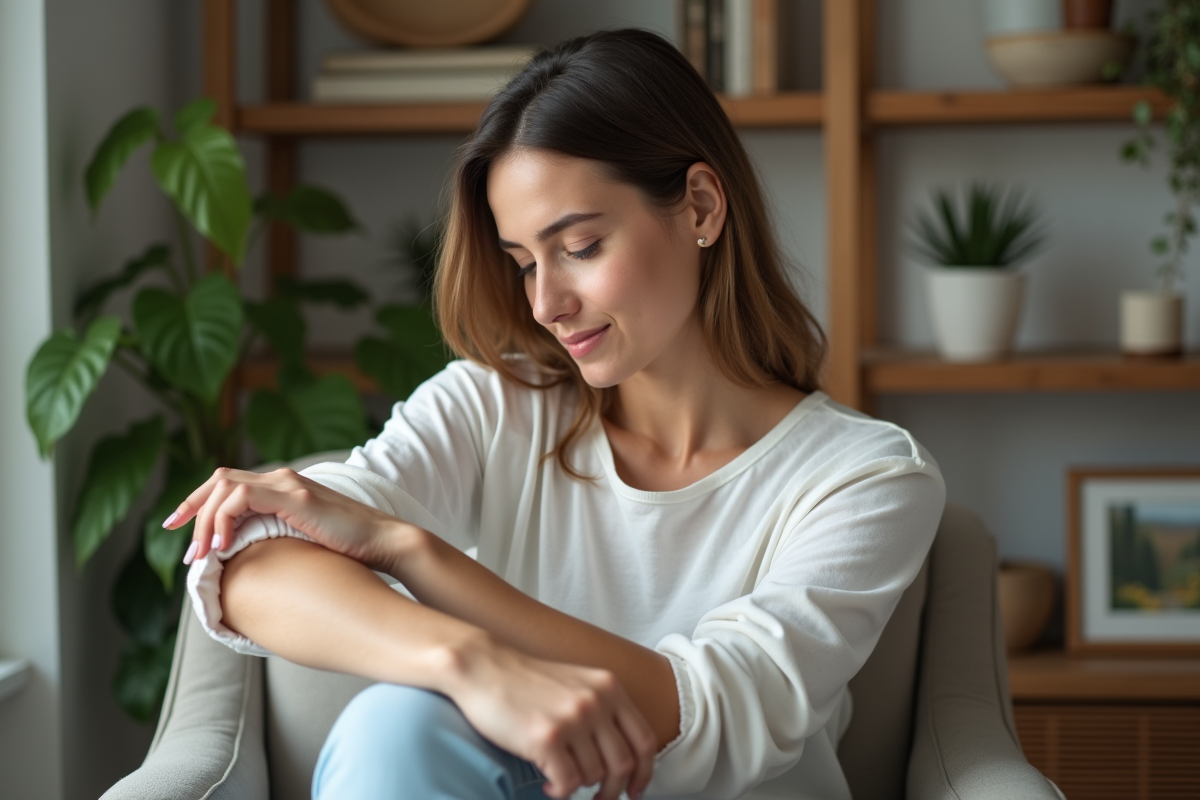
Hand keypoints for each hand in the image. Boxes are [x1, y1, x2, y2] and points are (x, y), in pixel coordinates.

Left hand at [167, 467, 411, 571]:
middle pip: (218, 479)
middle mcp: (282, 478)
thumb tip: (248, 563)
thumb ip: (277, 538)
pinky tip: (221, 546)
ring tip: (201, 554)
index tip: (178, 530)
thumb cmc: (350, 550)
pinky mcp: (294, 496)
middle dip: (191, 509)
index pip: (227, 483)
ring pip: (224, 487)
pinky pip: (241, 498)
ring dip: (204, 520)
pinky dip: (223, 519)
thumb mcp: (303, 542)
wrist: (385, 543)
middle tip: (180, 544)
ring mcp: (288, 484)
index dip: (198, 503)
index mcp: (283, 487)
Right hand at [446, 639, 657, 799]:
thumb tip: (623, 757)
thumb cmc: (525, 681)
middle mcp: (596, 701)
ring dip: (579, 785)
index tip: (635, 792)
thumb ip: (603, 709)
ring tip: (560, 777)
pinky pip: (568, 784)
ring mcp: (572, 719)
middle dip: (613, 790)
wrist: (482, 667)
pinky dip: (560, 792)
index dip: (644, 773)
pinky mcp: (546, 737)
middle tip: (600, 799)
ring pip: (594, 776)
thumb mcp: (576, 683)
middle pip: (623, 764)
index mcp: (609, 688)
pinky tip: (548, 783)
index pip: (644, 740)